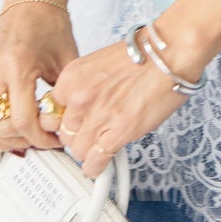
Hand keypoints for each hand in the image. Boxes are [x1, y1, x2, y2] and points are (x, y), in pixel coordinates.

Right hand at [0, 2, 78, 154]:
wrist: (30, 0)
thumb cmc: (49, 23)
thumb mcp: (66, 61)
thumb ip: (65, 95)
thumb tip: (66, 125)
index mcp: (18, 66)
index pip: (22, 120)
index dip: (41, 138)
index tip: (55, 139)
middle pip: (1, 128)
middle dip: (25, 141)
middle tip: (44, 142)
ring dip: (6, 140)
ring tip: (28, 140)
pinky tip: (12, 130)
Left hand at [41, 18, 213, 178]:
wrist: (169, 54)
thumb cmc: (144, 55)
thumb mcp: (99, 64)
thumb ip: (85, 86)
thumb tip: (81, 106)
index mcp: (72, 77)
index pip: (51, 112)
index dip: (64, 120)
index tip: (70, 124)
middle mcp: (79, 97)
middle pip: (63, 133)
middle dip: (77, 135)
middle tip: (90, 133)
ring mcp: (97, 117)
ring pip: (78, 150)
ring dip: (89, 150)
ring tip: (100, 145)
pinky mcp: (118, 133)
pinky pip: (95, 161)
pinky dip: (96, 167)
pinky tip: (100, 164)